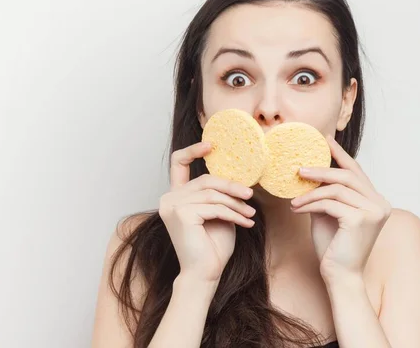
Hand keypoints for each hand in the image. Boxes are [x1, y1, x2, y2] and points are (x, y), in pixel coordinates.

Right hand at [159, 141, 255, 282]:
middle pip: (206, 180)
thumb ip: (219, 195)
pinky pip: (214, 207)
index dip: (193, 150)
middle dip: (231, 187)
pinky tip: (246, 223)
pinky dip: (233, 215)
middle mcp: (169, 198)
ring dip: (236, 204)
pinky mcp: (181, 214)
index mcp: (176, 196)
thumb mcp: (218, 213)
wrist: (205, 274)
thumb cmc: (213, 246)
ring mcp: (172, 206)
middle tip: (250, 195)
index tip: (212, 145)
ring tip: (250, 214)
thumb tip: (237, 177)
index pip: (178, 163)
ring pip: (213, 194)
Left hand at [290, 135, 391, 281]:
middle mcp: (379, 204)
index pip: (357, 172)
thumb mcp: (328, 214)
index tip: (326, 140)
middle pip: (347, 176)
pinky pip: (330, 203)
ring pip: (337, 188)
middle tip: (299, 169)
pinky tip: (297, 209)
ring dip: (311, 192)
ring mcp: (373, 211)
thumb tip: (309, 174)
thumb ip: (326, 195)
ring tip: (294, 199)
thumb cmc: (333, 248)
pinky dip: (311, 204)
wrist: (340, 277)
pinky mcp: (360, 219)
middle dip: (321, 170)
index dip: (340, 155)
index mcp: (376, 201)